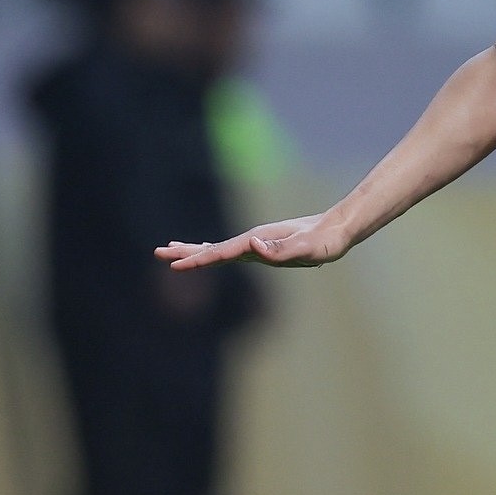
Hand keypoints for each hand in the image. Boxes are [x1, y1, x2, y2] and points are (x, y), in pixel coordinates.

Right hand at [156, 214, 349, 270]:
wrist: (337, 229)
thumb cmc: (324, 242)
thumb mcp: (308, 249)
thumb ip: (283, 249)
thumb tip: (253, 246)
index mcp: (258, 241)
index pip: (222, 253)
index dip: (199, 259)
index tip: (176, 265)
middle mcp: (254, 241)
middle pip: (214, 247)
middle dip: (187, 251)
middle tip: (158, 252)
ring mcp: (257, 243)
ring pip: (219, 248)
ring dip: (194, 249)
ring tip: (170, 248)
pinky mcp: (264, 247)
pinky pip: (232, 251)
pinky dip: (214, 251)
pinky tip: (208, 252)